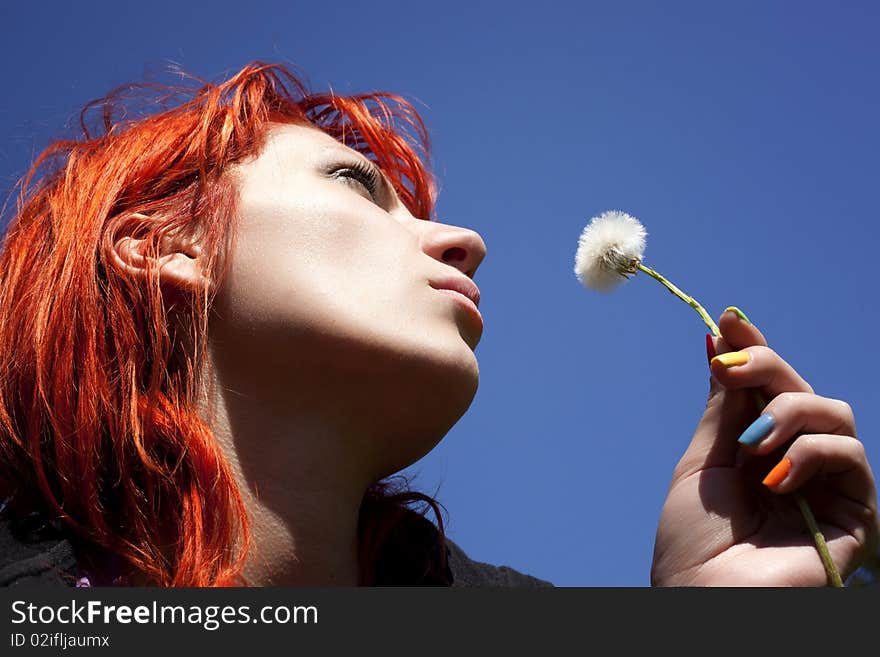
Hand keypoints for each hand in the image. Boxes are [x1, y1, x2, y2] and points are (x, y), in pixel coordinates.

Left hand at [651, 309, 878, 585]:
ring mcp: (829, 489)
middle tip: (728, 368)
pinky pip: (850, 456)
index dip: (756, 351)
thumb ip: (724, 407)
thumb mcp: (703, 462)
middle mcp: (798, 464)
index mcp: (761, 452)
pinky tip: (773, 478)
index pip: (770, 389)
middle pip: (803, 390)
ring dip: (786, 414)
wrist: (702, 602)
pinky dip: (809, 453)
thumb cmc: (694, 544)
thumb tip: (719, 340)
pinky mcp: (858, 515)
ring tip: (750, 447)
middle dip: (766, 367)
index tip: (730, 320)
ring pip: (834, 413)